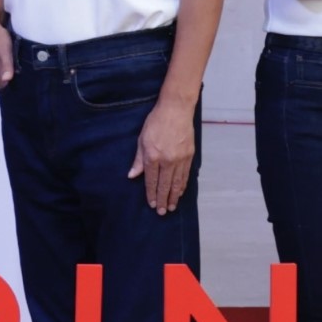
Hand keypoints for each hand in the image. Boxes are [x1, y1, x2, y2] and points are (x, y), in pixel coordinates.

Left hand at [128, 99, 195, 215]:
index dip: (151, 194)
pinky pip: (185, 175)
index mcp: (153, 156)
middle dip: (163, 200)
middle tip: (163, 212)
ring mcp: (180, 159)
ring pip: (177, 182)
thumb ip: (138, 159)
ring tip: (172, 206)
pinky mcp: (189, 155)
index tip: (152, 204)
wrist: (176, 109)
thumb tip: (132, 175)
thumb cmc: (156, 122)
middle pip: (165, 185)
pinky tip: (181, 192)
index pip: (151, 180)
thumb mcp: (142, 139)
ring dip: (174, 196)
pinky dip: (183, 185)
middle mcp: (167, 160)